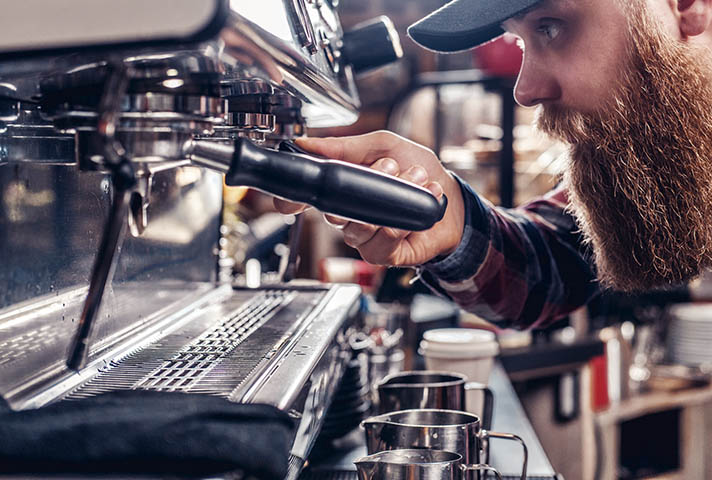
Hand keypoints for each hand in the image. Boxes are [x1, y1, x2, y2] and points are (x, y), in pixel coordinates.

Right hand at [273, 131, 465, 266]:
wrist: (454, 200)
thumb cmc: (421, 173)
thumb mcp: (385, 145)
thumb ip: (347, 145)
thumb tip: (309, 144)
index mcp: (343, 188)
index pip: (303, 200)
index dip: (290, 199)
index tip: (290, 194)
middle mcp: (348, 216)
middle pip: (335, 209)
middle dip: (369, 181)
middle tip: (393, 166)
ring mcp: (364, 237)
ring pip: (358, 226)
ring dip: (391, 198)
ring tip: (416, 180)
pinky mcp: (383, 255)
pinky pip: (380, 243)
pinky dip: (401, 223)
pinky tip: (421, 205)